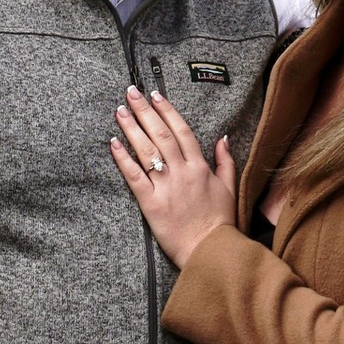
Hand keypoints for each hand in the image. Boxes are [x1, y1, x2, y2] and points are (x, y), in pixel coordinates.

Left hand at [112, 85, 238, 267]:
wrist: (211, 251)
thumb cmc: (220, 222)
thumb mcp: (229, 188)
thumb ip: (225, 160)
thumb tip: (223, 137)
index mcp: (200, 167)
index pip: (181, 131)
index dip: (167, 111)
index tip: (155, 95)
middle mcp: (182, 172)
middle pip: (160, 134)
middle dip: (144, 111)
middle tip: (131, 93)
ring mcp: (166, 186)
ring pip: (146, 150)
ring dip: (131, 128)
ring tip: (119, 111)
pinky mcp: (151, 203)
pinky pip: (134, 176)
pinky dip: (123, 158)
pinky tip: (113, 143)